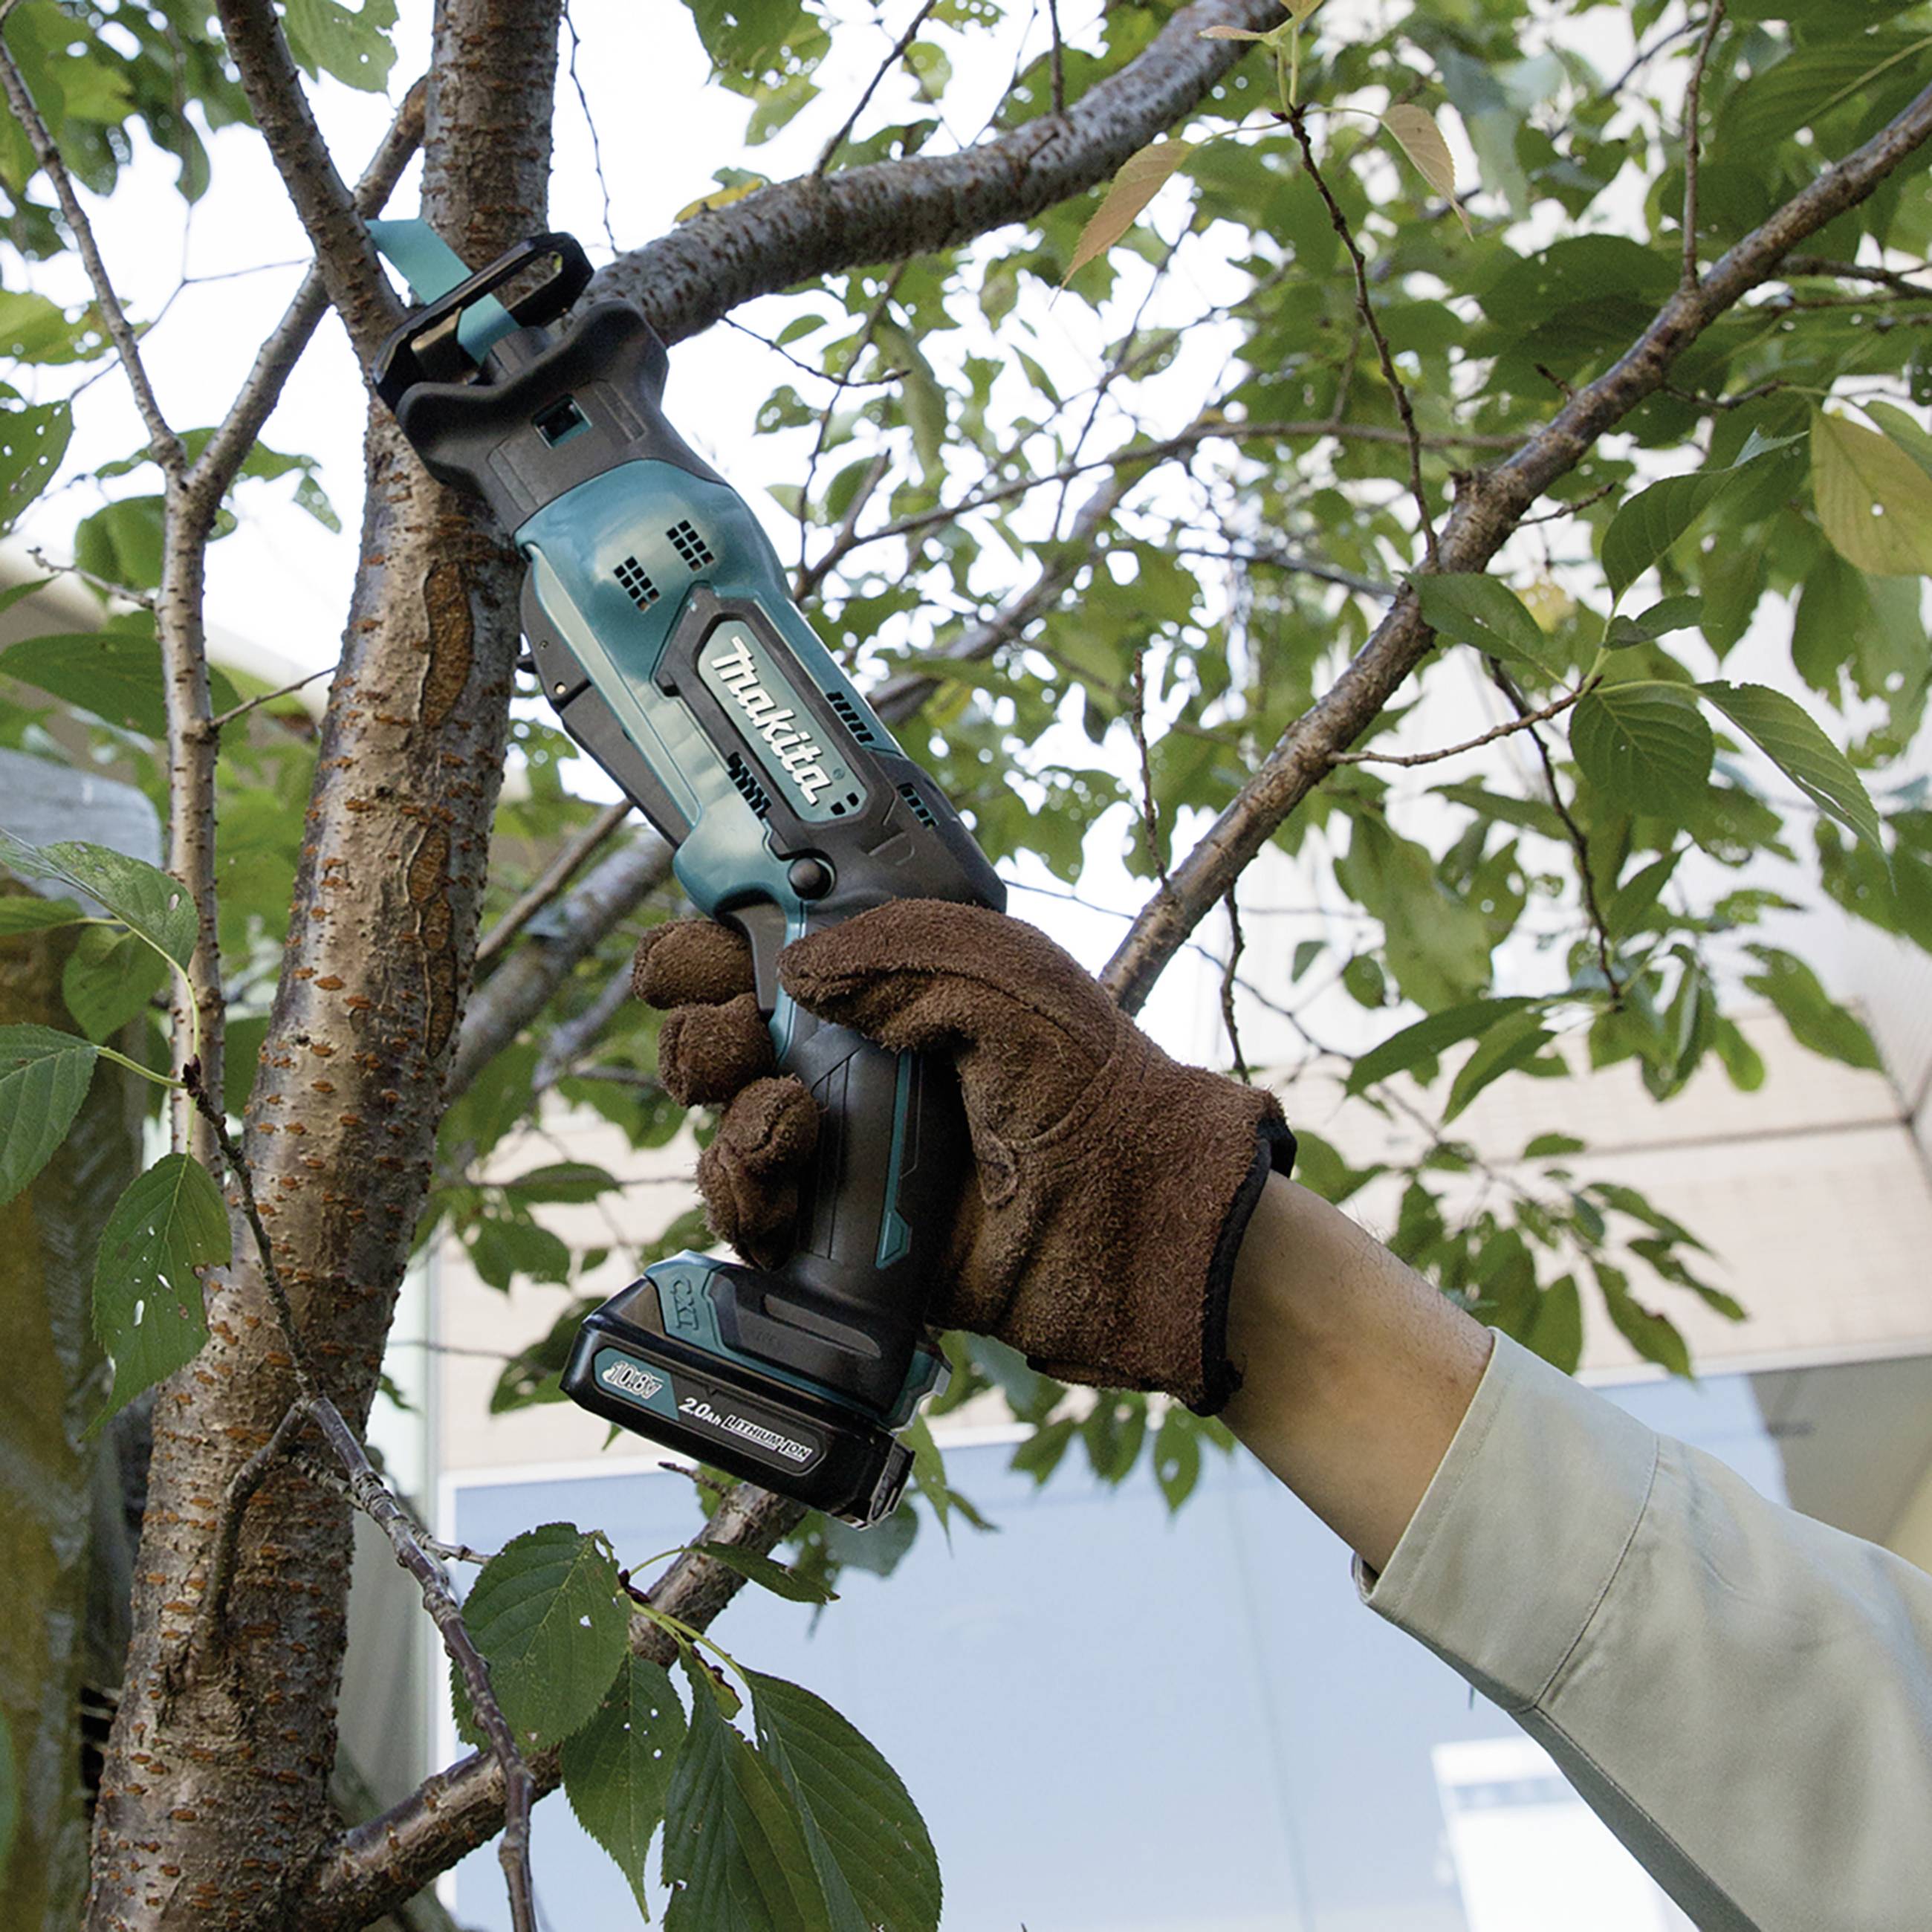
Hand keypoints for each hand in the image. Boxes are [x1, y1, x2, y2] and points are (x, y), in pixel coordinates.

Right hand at [631, 900, 1294, 1411]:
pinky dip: (741, 1193)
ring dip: (730, 1113)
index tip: (699, 951)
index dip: (707, 944)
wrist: (1124, 1216)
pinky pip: (744, 1212)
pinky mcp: (827, 1232)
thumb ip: (903, 949)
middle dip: (700, 1030)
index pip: (754, 949)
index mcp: (873, 986)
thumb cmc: (1084, 1084)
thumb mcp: (1007, 978)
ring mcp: (830, 1150)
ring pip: (716, 1122)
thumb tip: (796, 970)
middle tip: (743, 1032)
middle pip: (711, 1034)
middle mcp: (838, 1062)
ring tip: (790, 1119)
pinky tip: (784, 1180)